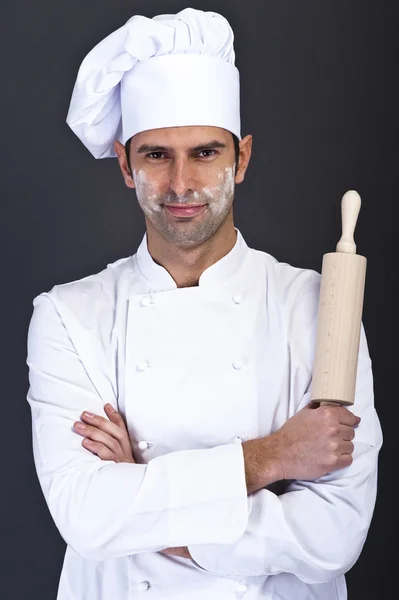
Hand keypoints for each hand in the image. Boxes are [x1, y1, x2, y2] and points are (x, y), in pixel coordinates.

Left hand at [74, 406, 191, 559]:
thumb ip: (120, 458)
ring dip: (92, 431)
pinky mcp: (117, 471)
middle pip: (113, 432)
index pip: (122, 429)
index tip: (106, 405)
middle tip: (84, 414)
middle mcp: (127, 454)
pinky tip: (86, 443)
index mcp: (130, 452)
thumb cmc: (131, 486)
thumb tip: (105, 451)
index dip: (115, 417)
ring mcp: (122, 462)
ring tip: (78, 425)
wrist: (143, 503)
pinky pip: (106, 456)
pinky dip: (96, 447)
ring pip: (108, 441)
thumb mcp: (128, 469)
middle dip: (98, 420)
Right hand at [267, 403, 360, 480]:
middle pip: (351, 432)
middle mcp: (333, 429)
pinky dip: (341, 459)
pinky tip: (331, 457)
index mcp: (327, 415)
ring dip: (342, 448)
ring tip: (328, 449)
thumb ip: (319, 408)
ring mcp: (334, 446)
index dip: (348, 421)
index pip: (350, 417)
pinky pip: (348, 459)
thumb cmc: (290, 433)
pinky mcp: (333, 462)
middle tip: (330, 438)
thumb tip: (334, 405)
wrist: (280, 453)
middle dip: (343, 435)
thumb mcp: (303, 414)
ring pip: (350, 446)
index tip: (347, 424)